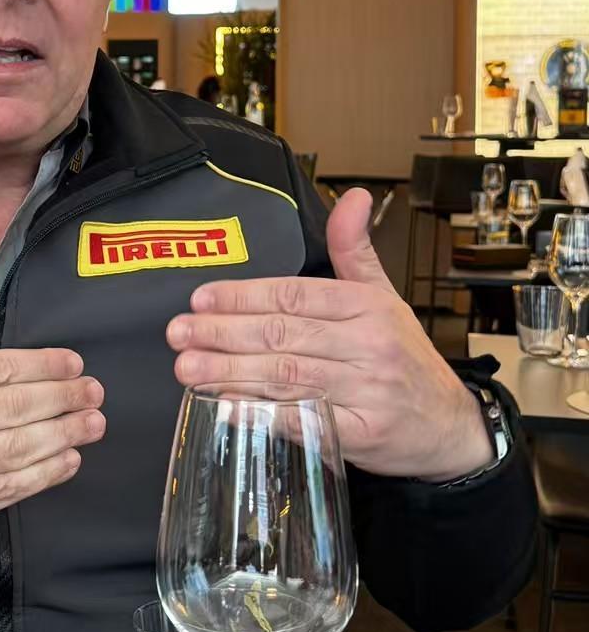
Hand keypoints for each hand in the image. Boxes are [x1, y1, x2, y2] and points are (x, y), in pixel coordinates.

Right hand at [0, 271, 104, 580]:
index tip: (71, 362)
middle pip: (10, 408)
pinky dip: (41, 476)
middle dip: (61, 397)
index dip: (38, 365)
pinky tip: (66, 460)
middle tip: (94, 390)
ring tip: (93, 422)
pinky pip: (4, 491)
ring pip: (15, 449)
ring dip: (62, 435)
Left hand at [166, 188, 491, 482]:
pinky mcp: (363, 435)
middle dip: (224, 333)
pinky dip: (264, 416)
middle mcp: (367, 346)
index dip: (243, 296)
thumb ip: (355, 251)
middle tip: (179, 334)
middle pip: (283, 335)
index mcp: (367, 307)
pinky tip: (228, 409)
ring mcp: (366, 392)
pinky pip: (306, 423)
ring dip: (231, 373)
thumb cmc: (406, 359)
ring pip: (288, 377)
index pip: (294, 295)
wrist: (452, 427)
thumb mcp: (385, 297)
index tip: (200, 299)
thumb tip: (354, 196)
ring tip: (188, 369)